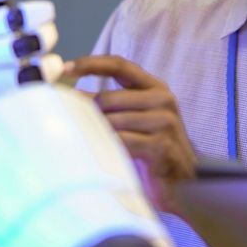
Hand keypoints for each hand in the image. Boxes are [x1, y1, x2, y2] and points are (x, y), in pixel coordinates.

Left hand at [63, 54, 196, 212]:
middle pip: (108, 97)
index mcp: (155, 87)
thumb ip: (111, 104)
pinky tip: (107, 155)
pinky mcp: (161, 145)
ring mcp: (165, 122)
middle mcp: (163, 99)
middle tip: (79, 128)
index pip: (119, 65)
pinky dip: (109, 148)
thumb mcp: (133, 120)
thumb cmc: (151, 150)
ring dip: (98, 134)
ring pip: (112, 120)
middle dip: (89, 114)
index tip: (65, 68)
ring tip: (96, 146)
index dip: (91, 64)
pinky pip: (122, 141)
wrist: (182, 183)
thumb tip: (73, 95)